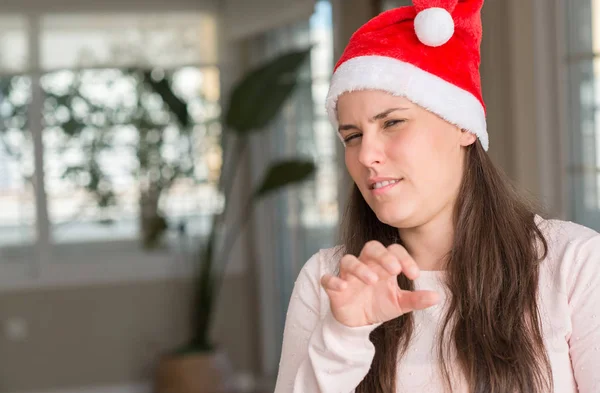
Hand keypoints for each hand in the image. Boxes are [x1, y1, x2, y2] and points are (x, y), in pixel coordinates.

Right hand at [321, 241, 439, 326]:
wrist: (358, 323)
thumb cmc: (379, 305)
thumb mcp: (400, 304)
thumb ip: (417, 299)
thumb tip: (437, 297)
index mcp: (383, 265)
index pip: (394, 251)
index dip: (405, 258)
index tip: (415, 275)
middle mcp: (365, 265)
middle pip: (371, 248)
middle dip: (383, 256)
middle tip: (395, 270)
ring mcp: (348, 275)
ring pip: (349, 260)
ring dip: (360, 268)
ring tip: (373, 280)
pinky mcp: (334, 287)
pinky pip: (329, 279)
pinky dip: (334, 280)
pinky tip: (343, 286)